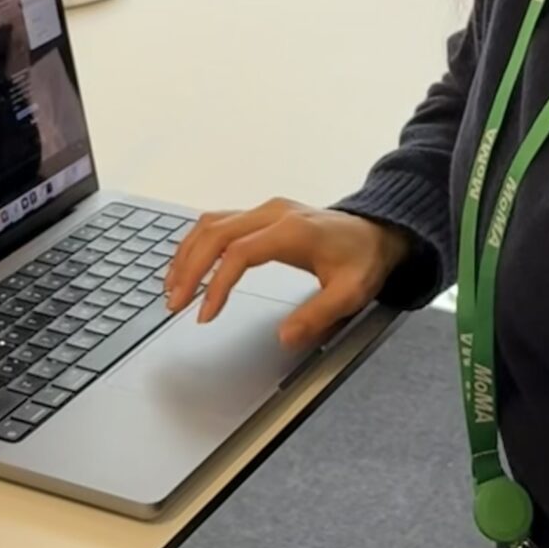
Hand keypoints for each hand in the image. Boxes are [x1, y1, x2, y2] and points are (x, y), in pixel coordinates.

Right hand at [163, 199, 412, 348]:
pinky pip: (218, 222)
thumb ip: (318, 315)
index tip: (204, 314)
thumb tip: (285, 337)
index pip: (239, 253)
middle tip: (174, 304)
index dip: (217, 283)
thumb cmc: (363, 260)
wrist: (376, 232)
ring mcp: (265, 210)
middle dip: (189, 269)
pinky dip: (196, 243)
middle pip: (215, 233)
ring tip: (171, 287)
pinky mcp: (261, 214)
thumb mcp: (350, 294)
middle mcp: (273, 213)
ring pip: (211, 223)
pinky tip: (186, 265)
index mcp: (292, 231)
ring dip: (187, 254)